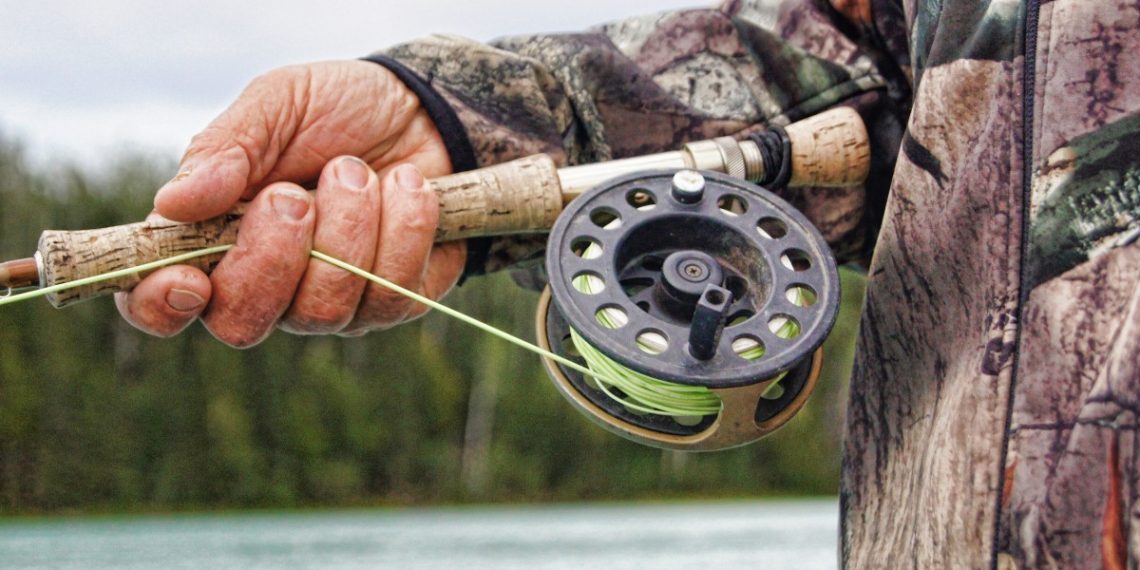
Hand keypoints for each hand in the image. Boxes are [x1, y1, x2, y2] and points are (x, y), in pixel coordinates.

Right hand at [115, 61, 466, 345]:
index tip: (187, 278)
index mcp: (212, 239)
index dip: (161, 306)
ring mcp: (332, 303)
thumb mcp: (276, 105)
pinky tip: (406, 185)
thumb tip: (171, 204)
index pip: (161, 304)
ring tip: (356, 170)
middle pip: (242, 323)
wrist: (424, 109)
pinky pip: (393, 295)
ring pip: (323, 311)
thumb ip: (225, 149)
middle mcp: (267, 286)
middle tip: (293, 195)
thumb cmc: (336, 109)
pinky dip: (402, 228)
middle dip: (271, 257)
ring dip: (346, 228)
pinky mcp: (394, 301)